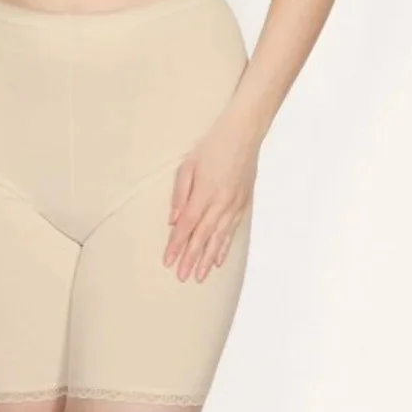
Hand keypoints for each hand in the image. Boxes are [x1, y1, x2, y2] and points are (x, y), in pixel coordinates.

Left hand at [163, 120, 260, 282]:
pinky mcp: (243, 204)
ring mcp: (234, 205)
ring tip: (199, 276)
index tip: (167, 261)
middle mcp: (221, 203)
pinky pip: (233, 231)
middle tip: (181, 277)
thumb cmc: (212, 146)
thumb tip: (173, 220)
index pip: (187, 225)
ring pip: (219, 238)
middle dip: (191, 259)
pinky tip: (219, 260)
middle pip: (203, 236)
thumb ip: (180, 193)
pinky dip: (225, 247)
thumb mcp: (188, 164)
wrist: (244, 134)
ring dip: (208, 259)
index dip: (177, 245)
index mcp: (205, 192)